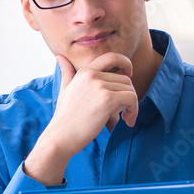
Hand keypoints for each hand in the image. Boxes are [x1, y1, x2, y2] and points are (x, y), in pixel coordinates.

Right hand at [23, 53, 137, 184]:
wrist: (61, 137)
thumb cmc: (65, 118)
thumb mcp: (64, 90)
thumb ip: (67, 73)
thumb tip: (60, 57)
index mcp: (84, 71)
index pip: (112, 57)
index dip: (125, 63)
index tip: (129, 76)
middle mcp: (92, 75)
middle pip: (125, 78)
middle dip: (129, 94)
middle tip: (126, 110)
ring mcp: (100, 86)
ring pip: (130, 89)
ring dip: (132, 105)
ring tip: (125, 117)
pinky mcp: (107, 99)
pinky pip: (132, 99)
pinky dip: (134, 110)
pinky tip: (127, 120)